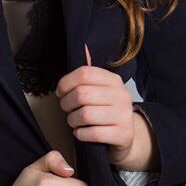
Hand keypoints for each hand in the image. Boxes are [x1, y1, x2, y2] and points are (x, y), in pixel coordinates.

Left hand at [54, 43, 152, 168]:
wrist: (125, 137)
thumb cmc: (105, 112)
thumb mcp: (100, 90)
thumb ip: (88, 74)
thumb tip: (83, 47)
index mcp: (114, 80)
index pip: (84, 73)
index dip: (65, 83)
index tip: (60, 92)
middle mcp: (122, 95)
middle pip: (82, 94)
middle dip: (67, 104)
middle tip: (67, 109)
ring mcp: (124, 115)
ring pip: (85, 115)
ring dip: (73, 120)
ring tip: (74, 121)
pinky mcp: (124, 134)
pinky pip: (93, 133)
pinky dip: (81, 134)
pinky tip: (81, 132)